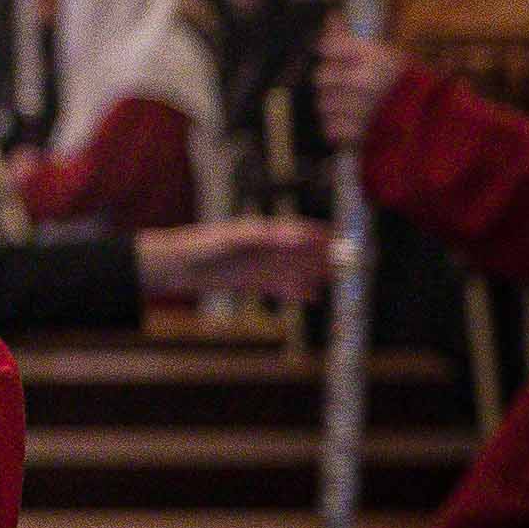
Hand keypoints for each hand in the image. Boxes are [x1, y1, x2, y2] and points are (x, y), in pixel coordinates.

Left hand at [140, 216, 334, 306]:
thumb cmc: (204, 246)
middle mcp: (265, 247)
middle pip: (301, 252)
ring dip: (315, 275)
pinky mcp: (251, 281)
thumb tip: (301, 236)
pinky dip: (297, 291)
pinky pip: (280, 286)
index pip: (301, 230)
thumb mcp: (238, 238)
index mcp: (264, 230)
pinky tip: (312, 297)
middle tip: (351, 266)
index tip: (346, 240)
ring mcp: (259, 265)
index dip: (323, 235)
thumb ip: (270, 237)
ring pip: (295, 271)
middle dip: (325, 257)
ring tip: (337, 282)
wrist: (177, 267)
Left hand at [313, 27, 407, 152]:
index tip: (334, 58)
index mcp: (374, 57)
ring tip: (349, 107)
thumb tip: (331, 17)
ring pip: (323, 104)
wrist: (434, 122)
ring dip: (332, 106)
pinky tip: (351, 123)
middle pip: (320, 77)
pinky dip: (337, 127)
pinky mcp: (358, 135)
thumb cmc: (408, 85)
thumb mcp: (388, 55)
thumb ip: (355, 38)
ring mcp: (359, 109)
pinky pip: (329, 128)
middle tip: (341, 86)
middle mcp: (363, 81)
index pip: (328, 47)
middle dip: (329, 82)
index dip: (329, 53)